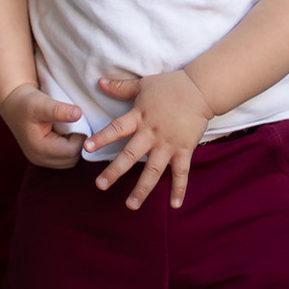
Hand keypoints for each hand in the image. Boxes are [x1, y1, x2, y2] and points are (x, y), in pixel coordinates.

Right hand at [0, 83, 84, 167]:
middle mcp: (39, 159)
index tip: (77, 120)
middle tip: (73, 124)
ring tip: (68, 127)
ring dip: (73, 145)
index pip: (72, 150)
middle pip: (72, 159)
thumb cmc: (26, 102)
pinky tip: (64, 132)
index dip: (80, 135)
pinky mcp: (43, 157)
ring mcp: (41, 160)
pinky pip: (64, 158)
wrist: (13, 103)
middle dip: (77, 142)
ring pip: (69, 160)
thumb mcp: (42, 103)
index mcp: (39, 149)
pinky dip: (68, 147)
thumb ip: (59, 110)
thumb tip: (78, 113)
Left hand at [84, 71, 213, 209]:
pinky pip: (181, 173)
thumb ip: (120, 87)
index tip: (87, 149)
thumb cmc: (170, 85)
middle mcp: (152, 134)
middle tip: (100, 185)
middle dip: (115, 171)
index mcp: (140, 118)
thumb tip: (99, 82)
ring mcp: (168, 144)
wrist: (201, 89)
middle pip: (130, 155)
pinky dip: (179, 189)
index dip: (102, 138)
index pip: (117, 129)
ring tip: (131, 205)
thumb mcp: (143, 84)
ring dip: (142, 189)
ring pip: (153, 170)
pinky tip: (174, 205)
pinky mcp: (184, 150)